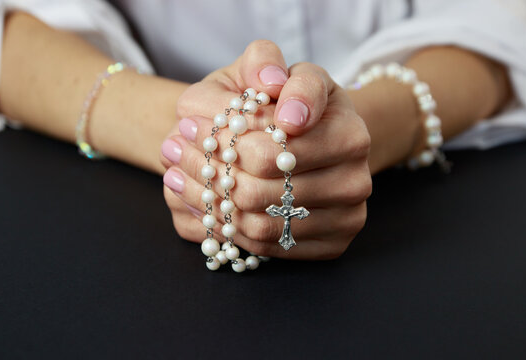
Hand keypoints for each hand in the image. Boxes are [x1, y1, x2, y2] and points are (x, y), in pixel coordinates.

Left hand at [162, 40, 371, 259]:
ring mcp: (346, 219)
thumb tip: (269, 85)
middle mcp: (355, 182)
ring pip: (259, 226)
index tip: (187, 125)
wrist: (318, 139)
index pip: (270, 152)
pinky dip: (227, 228)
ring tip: (175, 176)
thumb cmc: (291, 102)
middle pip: (260, 193)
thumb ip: (267, 62)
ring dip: (207, 203)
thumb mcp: (278, 69)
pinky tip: (201, 204)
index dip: (221, 141)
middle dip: (206, 172)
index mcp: (349, 134)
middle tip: (171, 151)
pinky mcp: (331, 245)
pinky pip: (267, 248)